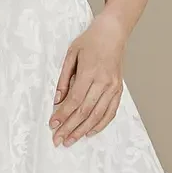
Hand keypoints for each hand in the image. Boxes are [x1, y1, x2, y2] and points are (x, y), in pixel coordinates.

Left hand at [49, 20, 123, 145]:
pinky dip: (100, 124)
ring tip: (71, 140)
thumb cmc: (91, 40)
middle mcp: (103, 82)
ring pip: (97, 115)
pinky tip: (89, 132)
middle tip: (58, 140)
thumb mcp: (71, 54)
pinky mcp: (119, 90)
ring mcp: (113, 87)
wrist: (114, 32)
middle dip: (70, 127)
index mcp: (90, 72)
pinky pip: (111, 112)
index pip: (74, 100)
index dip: (63, 115)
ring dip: (82, 130)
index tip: (52, 125)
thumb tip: (57, 100)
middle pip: (85, 111)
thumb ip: (64, 78)